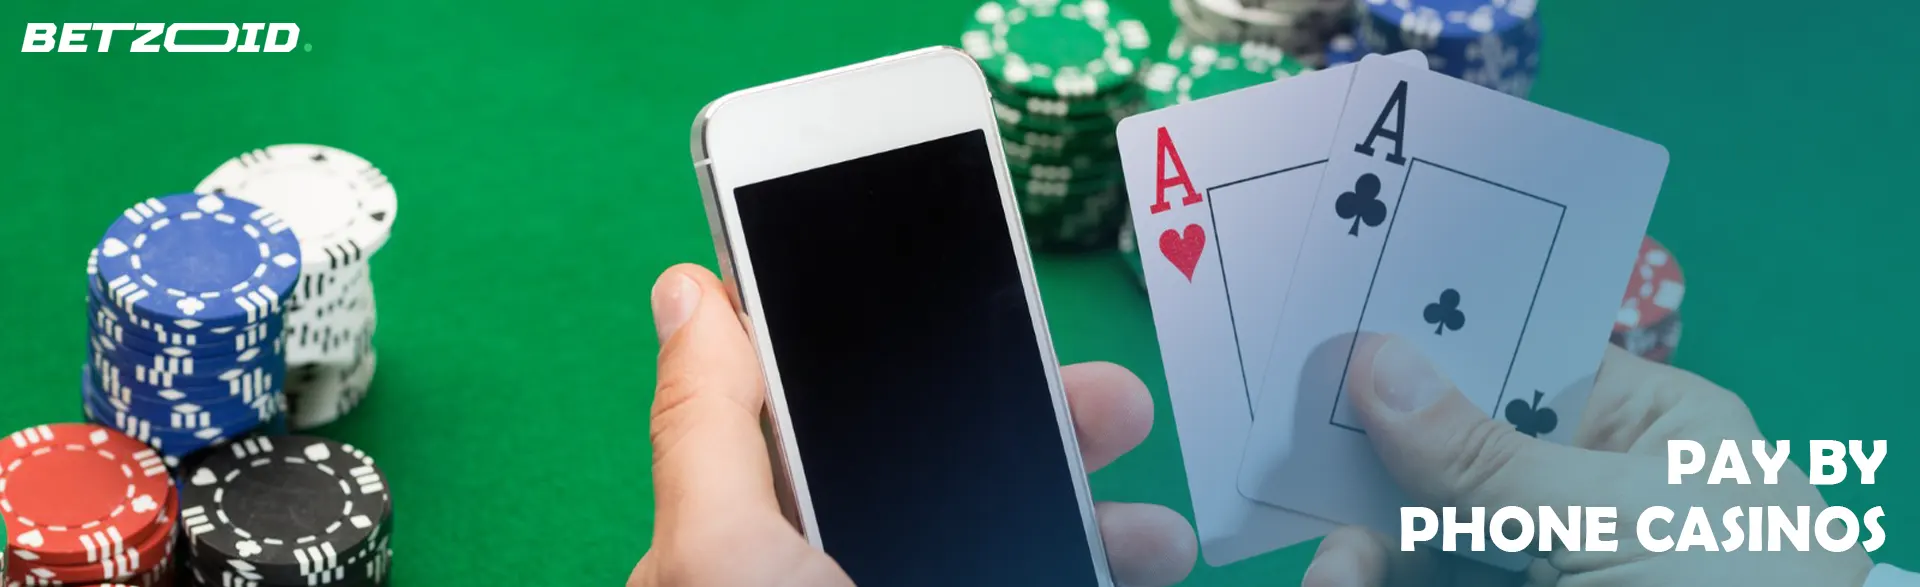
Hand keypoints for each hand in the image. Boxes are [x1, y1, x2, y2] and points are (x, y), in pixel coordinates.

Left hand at [629, 264, 1198, 586]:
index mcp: (757, 548)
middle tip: (1113, 404)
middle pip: (940, 474)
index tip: (982, 311)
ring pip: (1013, 541)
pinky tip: (1154, 564)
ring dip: (1096, 519)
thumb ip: (706, 433)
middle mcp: (838, 576)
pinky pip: (1044, 574)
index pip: (829, 421)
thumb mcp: (722, 561)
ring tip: (1159, 529)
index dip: (899, 355)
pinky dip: (1099, 566)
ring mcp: (920, 586)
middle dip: (1036, 432)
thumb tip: (684, 288)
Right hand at [1303, 334, 1875, 586]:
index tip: (1343, 327)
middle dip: (1375, 457)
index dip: (1440, 342)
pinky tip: (1341, 583)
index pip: (1527, 359)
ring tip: (1334, 574)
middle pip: (1453, 445)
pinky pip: (1420, 581)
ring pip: (1420, 530)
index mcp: (1654, 430)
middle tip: (1298, 453)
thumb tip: (1378, 360)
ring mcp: (1540, 564)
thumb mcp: (1620, 520)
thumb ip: (1489, 455)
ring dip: (1362, 545)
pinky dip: (1374, 581)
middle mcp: (1586, 491)